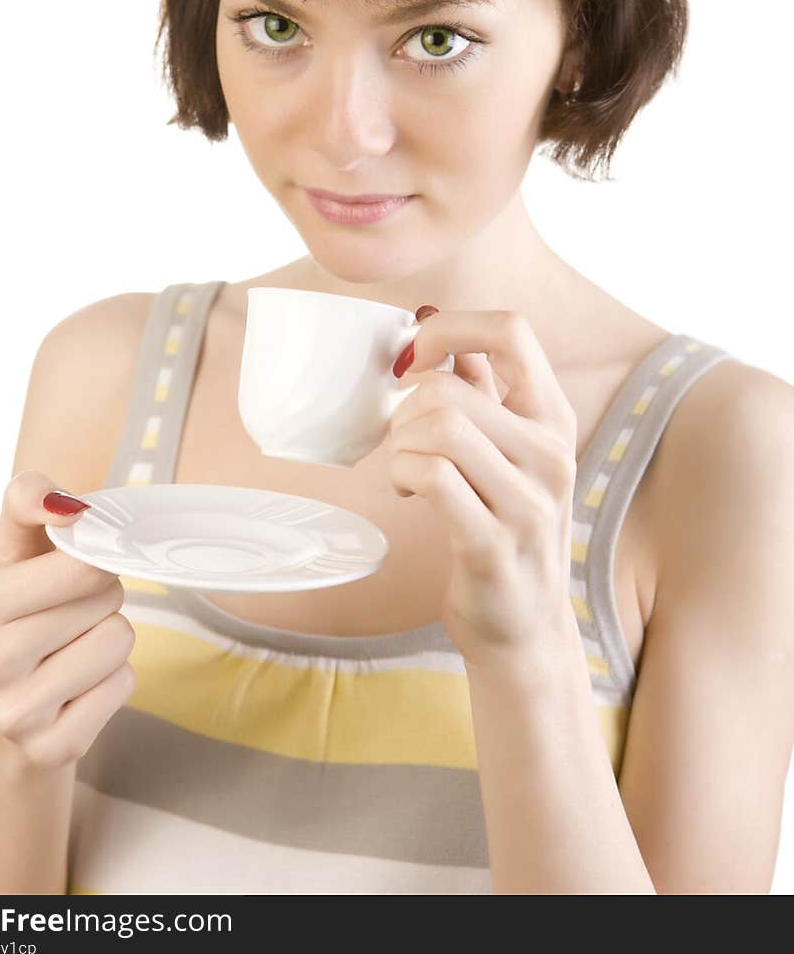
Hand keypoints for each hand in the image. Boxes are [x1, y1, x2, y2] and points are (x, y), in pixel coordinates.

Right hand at [0, 472, 135, 769]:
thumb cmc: (11, 621)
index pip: (82, 562)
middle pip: (106, 599)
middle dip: (102, 599)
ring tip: (71, 652)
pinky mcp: (50, 751)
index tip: (76, 566)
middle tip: (71, 616)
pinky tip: (76, 689)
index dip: (94, 559)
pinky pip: (123, 685)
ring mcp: (15, 714)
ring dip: (109, 641)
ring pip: (119, 641)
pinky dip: (111, 682)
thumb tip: (66, 502)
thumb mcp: (7, 555)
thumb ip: (27, 503)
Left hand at [387, 307, 579, 667]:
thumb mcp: (507, 450)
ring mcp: (528, 502)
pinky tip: (407, 490)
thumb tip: (438, 333)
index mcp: (553, 418)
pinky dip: (403, 473)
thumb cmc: (506, 527)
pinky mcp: (493, 544)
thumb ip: (482, 392)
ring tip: (405, 466)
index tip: (416, 357)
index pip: (512, 330)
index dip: (450, 328)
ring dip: (401, 443)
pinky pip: (431, 476)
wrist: (525, 626)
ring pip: (440, 427)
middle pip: (451, 386)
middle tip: (402, 439)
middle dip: (405, 407)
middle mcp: (551, 454)